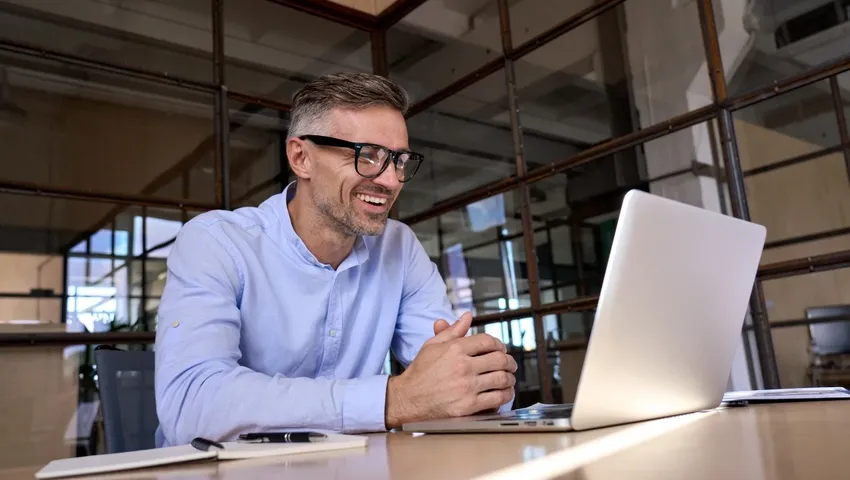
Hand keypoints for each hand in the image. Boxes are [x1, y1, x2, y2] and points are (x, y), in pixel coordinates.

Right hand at [385, 312, 517, 428]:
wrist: (408, 399)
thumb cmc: (420, 372)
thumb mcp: (432, 345)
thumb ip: (453, 331)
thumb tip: (467, 316)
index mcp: (455, 349)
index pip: (488, 341)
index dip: (499, 344)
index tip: (501, 350)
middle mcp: (463, 366)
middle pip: (499, 359)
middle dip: (509, 361)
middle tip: (510, 365)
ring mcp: (467, 387)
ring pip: (502, 378)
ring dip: (510, 378)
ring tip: (509, 379)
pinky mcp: (469, 406)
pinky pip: (497, 398)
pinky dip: (505, 395)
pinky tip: (504, 393)